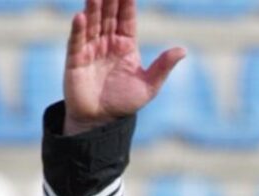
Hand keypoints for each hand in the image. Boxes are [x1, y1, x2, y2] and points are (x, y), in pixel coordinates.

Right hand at [63, 0, 185, 134]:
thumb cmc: (125, 102)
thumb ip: (163, 66)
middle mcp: (107, 43)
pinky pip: (76, 41)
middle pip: (109, 16)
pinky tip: (81, 16)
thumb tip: (183, 50)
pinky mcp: (75, 60)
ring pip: (93, 23)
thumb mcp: (149, 86)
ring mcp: (90, 49)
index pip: (127, 19)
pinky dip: (78, 29)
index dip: (127, 3)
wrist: (101, 121)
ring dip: (94, 8)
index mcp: (126, 46)